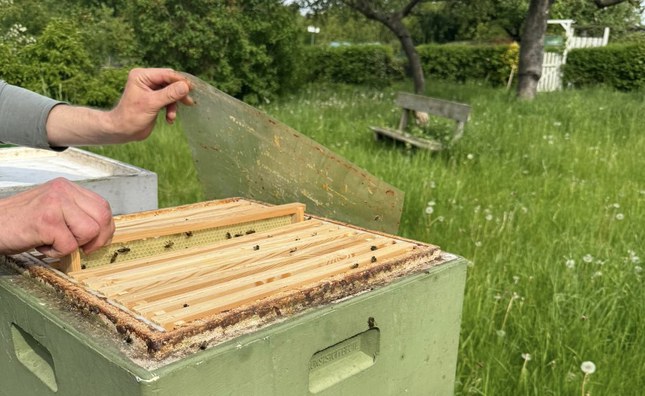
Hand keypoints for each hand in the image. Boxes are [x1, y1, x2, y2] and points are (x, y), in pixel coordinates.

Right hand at [0, 178, 114, 256]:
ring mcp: (55, 204)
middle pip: (102, 217)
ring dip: (73, 245)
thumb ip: (77, 214)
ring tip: (52, 241)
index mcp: (67, 188)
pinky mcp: (47, 221)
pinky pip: (69, 246)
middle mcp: (63, 191)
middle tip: (79, 247)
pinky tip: (41, 244)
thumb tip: (103, 232)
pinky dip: (56, 252)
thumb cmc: (20, 223)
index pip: (103, 207)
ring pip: (89, 232)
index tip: (94, 241)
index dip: (104, 229)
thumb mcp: (54, 210)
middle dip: (96, 239)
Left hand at [107, 67, 193, 141]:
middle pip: (170, 82)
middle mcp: (147, 80)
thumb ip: (169, 94)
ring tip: (172, 116)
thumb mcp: (152, 104)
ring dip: (174, 105)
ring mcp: (151, 90)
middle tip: (189, 102)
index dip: (180, 80)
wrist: (123, 131)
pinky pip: (169, 100)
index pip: (166, 74)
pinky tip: (169, 119)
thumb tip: (186, 86)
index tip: (192, 88)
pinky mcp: (155, 99)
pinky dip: (170, 109)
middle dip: (178, 93)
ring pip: (171, 92)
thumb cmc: (132, 116)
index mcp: (142, 76)